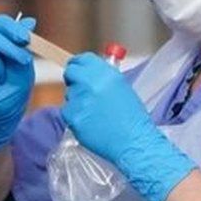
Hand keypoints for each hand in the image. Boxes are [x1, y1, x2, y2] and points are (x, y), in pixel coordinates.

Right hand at [0, 14, 36, 151]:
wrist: (6, 107)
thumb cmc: (15, 81)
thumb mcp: (25, 60)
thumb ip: (26, 41)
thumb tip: (30, 21)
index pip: (1, 22)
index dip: (14, 29)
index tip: (26, 39)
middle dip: (11, 49)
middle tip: (24, 61)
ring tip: (1, 78)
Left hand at [61, 53, 196, 200]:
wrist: (133, 141)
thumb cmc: (133, 118)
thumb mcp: (122, 88)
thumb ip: (104, 78)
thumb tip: (90, 73)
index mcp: (106, 73)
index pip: (83, 59)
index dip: (79, 64)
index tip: (78, 68)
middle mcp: (90, 83)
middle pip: (71, 72)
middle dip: (74, 79)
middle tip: (80, 88)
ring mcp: (79, 100)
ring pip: (69, 94)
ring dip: (77, 100)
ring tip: (95, 113)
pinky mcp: (72, 116)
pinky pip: (67, 112)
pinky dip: (75, 117)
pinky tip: (90, 123)